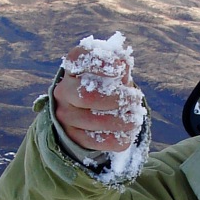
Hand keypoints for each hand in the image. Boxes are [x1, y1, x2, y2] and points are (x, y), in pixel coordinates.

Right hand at [53, 34, 145, 152]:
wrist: (85, 114)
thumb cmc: (104, 86)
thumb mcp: (111, 72)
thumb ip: (119, 65)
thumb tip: (123, 63)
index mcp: (72, 68)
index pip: (79, 58)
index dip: (100, 62)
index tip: (120, 67)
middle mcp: (63, 91)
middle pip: (88, 95)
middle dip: (118, 98)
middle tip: (135, 99)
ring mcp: (65, 115)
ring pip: (95, 121)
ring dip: (123, 120)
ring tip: (135, 118)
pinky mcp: (73, 137)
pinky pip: (99, 141)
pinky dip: (119, 137)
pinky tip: (128, 132)